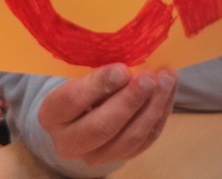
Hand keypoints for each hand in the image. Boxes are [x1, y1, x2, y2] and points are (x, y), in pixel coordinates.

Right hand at [38, 63, 176, 166]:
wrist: (76, 118)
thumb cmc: (77, 86)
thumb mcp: (76, 75)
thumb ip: (96, 71)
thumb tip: (128, 62)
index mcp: (52, 114)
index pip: (74, 100)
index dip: (100, 84)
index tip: (122, 69)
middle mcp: (69, 141)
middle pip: (102, 126)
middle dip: (130, 101)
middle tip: (150, 78)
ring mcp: (96, 156)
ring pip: (129, 138)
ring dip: (152, 108)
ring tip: (166, 80)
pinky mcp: (120, 158)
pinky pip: (145, 140)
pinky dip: (160, 114)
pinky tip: (169, 91)